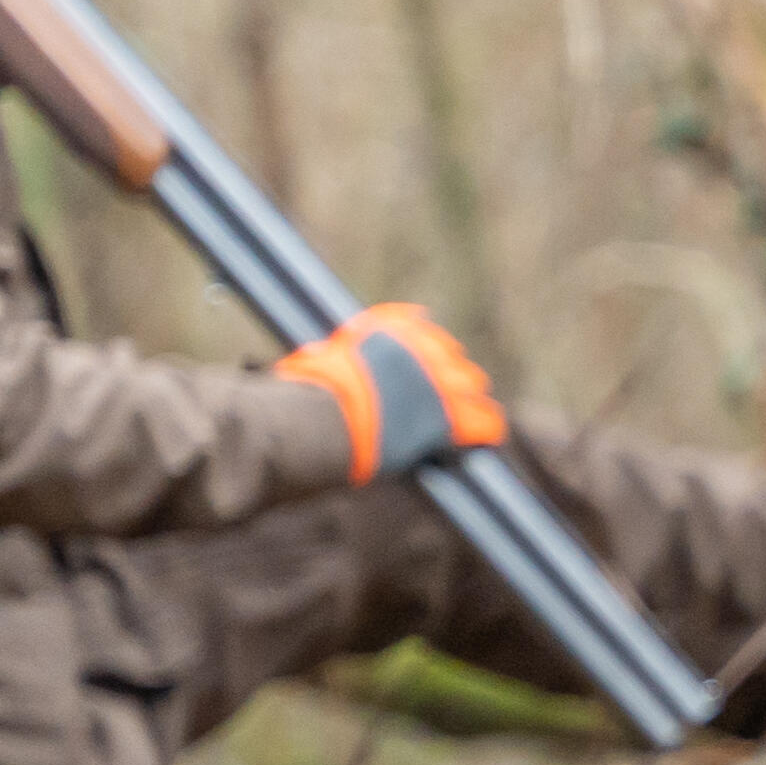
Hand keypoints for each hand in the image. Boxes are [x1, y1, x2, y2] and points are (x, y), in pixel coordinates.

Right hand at [280, 299, 505, 482]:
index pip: (418, 327)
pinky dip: (485, 429)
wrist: (325, 420)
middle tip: (447, 392)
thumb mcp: (307, 364)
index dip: (423, 350)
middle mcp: (421, 347)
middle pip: (449, 357)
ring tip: (472, 413)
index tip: (426, 360)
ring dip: (469, 399)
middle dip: (448, 374)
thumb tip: (276, 364)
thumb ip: (314, 361)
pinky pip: (483, 421)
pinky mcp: (451, 415)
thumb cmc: (307, 396)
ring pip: (471, 385)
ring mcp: (440, 380)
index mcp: (390, 329)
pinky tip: (490, 437)